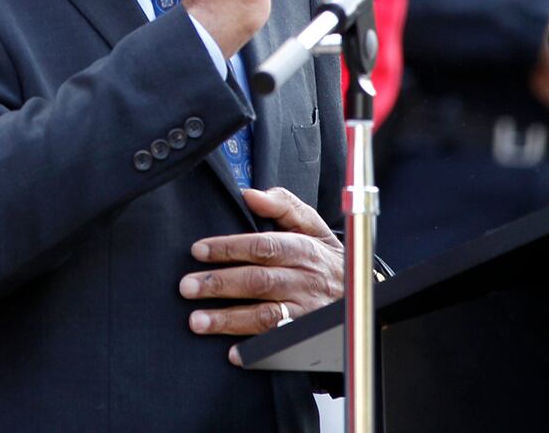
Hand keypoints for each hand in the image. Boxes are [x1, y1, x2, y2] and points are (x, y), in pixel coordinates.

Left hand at [179, 186, 343, 363]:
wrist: (362, 294)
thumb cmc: (325, 255)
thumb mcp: (313, 226)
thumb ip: (283, 205)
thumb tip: (250, 194)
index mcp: (303, 250)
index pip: (263, 247)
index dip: (229, 248)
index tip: (198, 251)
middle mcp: (305, 281)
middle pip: (259, 282)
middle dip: (220, 285)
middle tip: (186, 287)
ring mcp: (307, 311)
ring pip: (265, 315)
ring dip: (229, 319)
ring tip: (196, 321)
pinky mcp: (307, 335)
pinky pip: (279, 343)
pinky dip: (256, 350)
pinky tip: (232, 354)